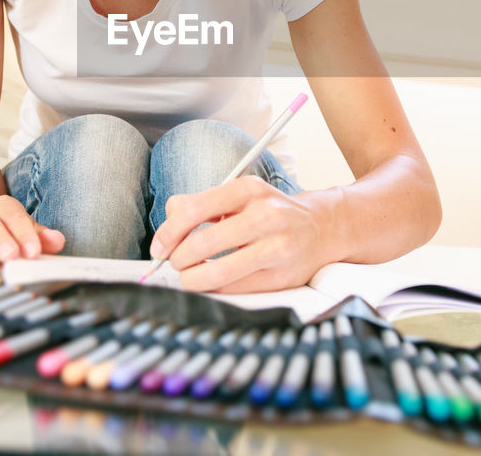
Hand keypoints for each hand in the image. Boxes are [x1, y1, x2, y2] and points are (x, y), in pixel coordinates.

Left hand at [151, 177, 329, 292]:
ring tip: (190, 277)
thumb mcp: (239, 196)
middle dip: (178, 259)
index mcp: (248, 190)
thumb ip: (200, 203)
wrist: (321, 229)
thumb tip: (168, 221)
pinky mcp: (281, 276)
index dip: (168, 233)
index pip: (193, 210)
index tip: (159, 247)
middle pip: (201, 244)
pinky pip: (234, 289)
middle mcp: (265, 215)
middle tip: (176, 263)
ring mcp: (276, 247)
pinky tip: (214, 283)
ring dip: (193, 280)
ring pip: (217, 272)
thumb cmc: (270, 213)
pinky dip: (215, 289)